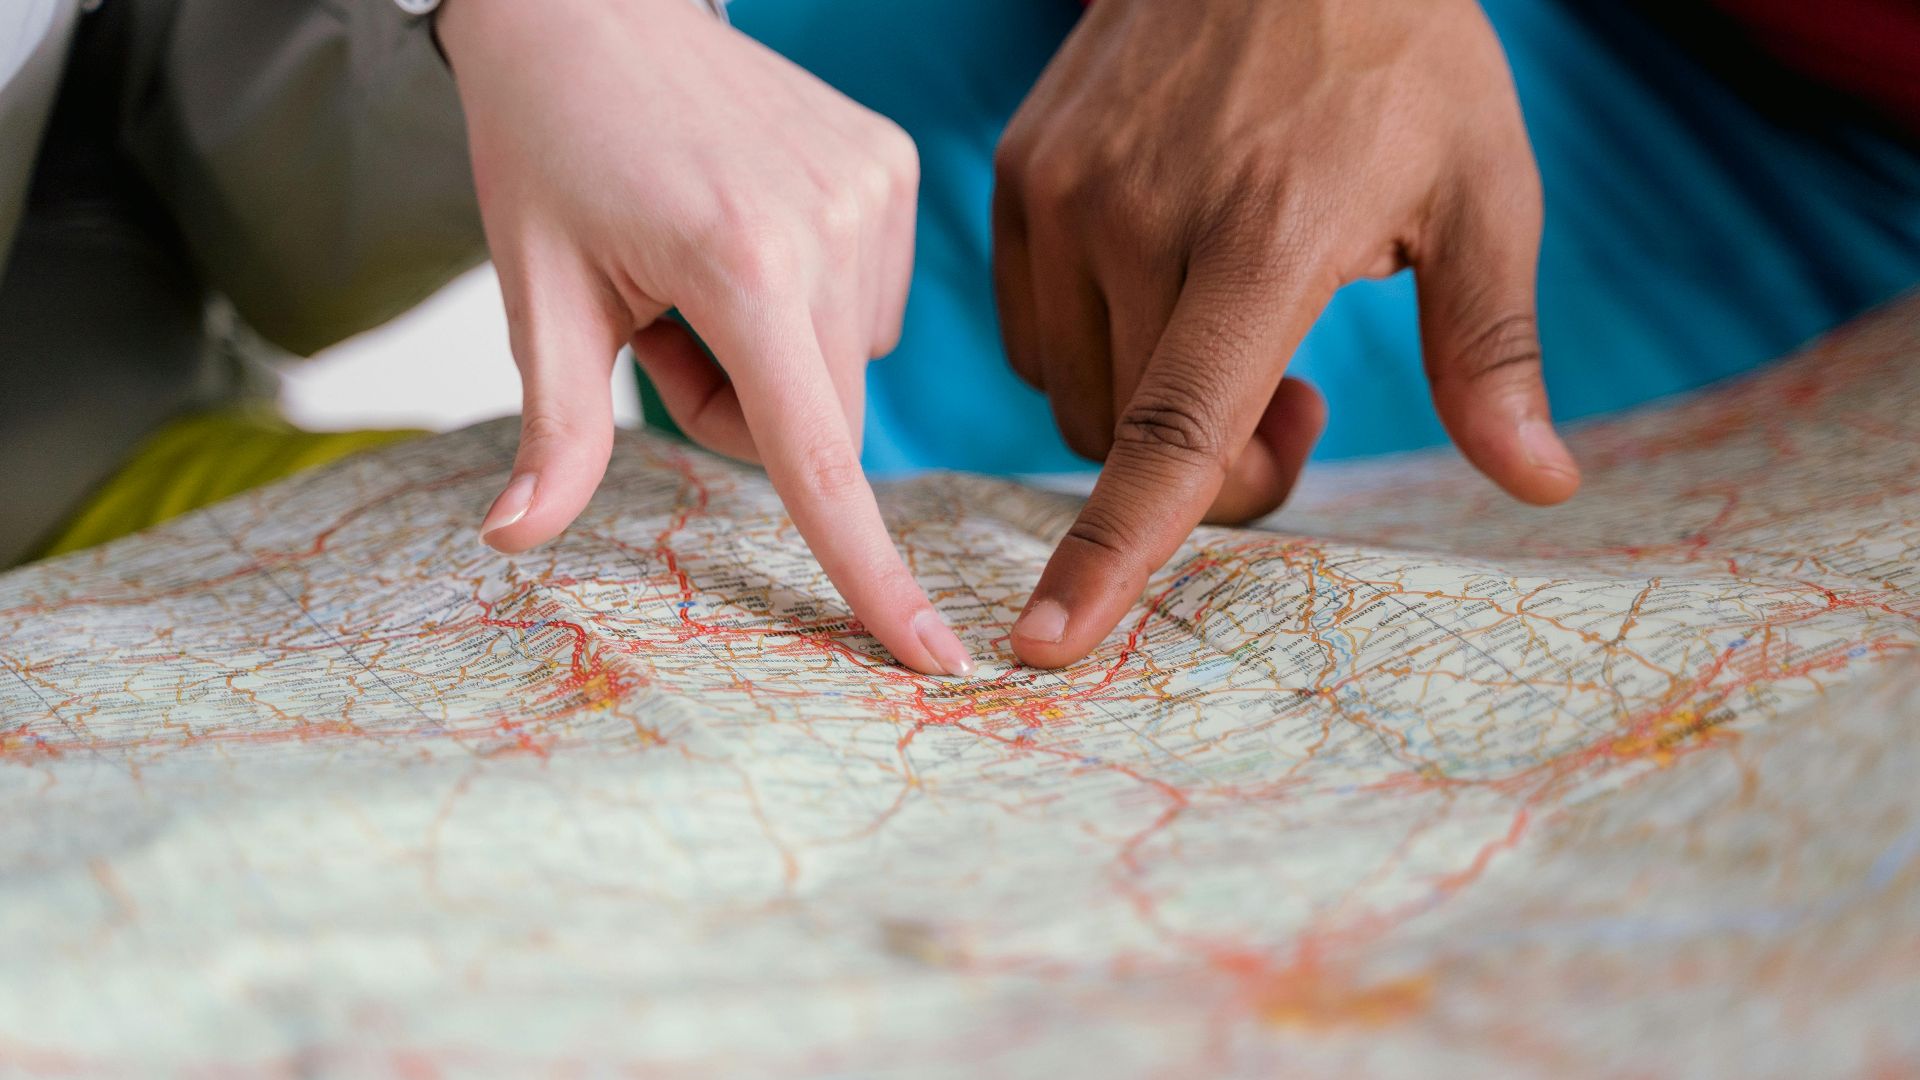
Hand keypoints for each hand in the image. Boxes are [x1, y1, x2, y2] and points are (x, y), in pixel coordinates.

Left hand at [439, 0, 972, 674]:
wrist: (591, 2)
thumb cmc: (548, 145)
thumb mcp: (538, 290)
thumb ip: (554, 429)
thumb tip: (512, 541)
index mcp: (742, 265)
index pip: (817, 458)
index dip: (871, 574)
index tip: (937, 660)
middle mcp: (832, 227)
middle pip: (821, 425)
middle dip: (742, 414)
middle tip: (660, 327)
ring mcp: (875, 190)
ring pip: (845, 368)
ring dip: (775, 358)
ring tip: (697, 266)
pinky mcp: (892, 166)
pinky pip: (865, 303)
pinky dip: (808, 301)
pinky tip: (749, 230)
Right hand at [992, 0, 1579, 667]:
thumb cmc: (1398, 53)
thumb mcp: (1482, 189)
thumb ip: (1490, 351)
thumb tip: (1542, 485)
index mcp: (1262, 236)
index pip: (1172, 432)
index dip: (1115, 552)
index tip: (1051, 644)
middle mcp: (1138, 218)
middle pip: (1130, 440)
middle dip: (1219, 463)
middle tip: (1302, 394)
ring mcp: (1064, 192)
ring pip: (1072, 394)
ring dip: (1146, 409)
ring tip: (1231, 319)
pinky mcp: (1022, 175)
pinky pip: (1032, 329)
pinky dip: (1095, 349)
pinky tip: (1168, 283)